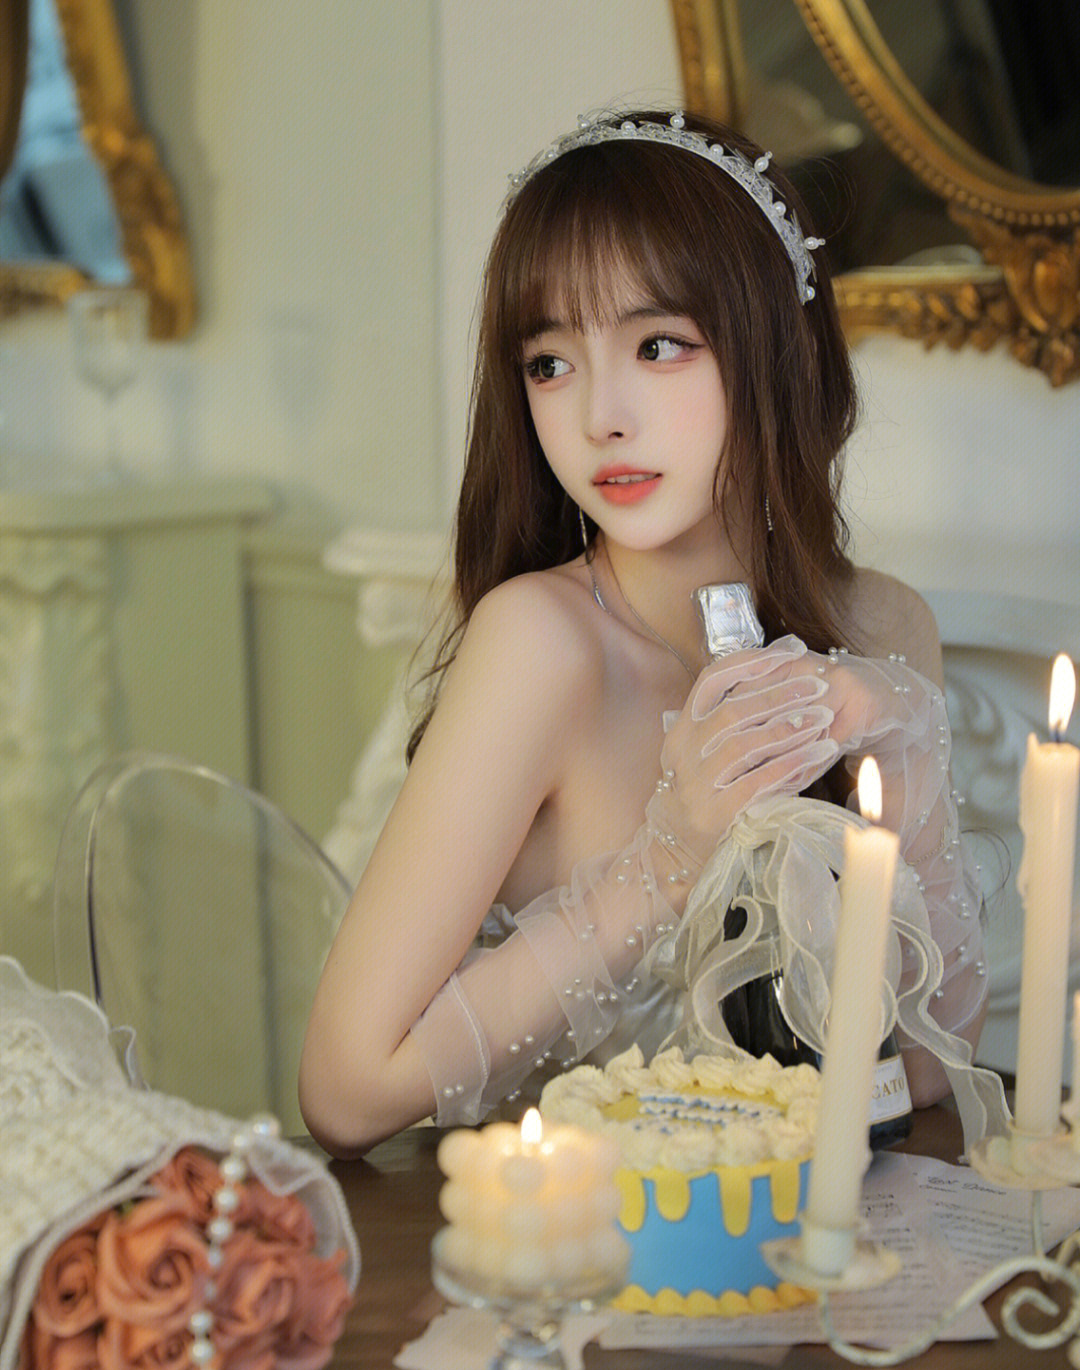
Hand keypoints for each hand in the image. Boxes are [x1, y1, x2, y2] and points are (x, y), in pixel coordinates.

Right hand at [647, 636, 839, 866]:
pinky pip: (756, 783)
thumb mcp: (700, 751)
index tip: (790, 653)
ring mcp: (696, 783)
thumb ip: (730, 719)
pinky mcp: (714, 813)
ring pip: (744, 745)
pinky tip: (818, 755)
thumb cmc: (699, 792)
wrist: (672, 848)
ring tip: (823, 718)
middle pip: (733, 711)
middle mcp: (684, 751)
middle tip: (819, 686)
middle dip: (780, 695)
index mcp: (681, 728)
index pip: (711, 680)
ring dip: (788, 728)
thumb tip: (778, 676)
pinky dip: (789, 766)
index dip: (750, 663)